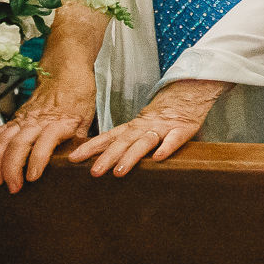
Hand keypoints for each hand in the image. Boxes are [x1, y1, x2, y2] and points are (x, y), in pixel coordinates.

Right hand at [0, 62, 97, 193]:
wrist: (65, 72)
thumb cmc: (78, 95)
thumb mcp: (87, 118)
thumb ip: (81, 141)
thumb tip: (81, 161)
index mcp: (59, 121)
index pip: (46, 140)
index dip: (38, 159)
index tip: (33, 176)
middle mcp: (38, 121)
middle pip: (19, 143)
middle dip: (12, 167)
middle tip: (13, 187)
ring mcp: (23, 120)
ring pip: (4, 140)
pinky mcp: (14, 120)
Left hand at [65, 78, 224, 178]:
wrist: (190, 91)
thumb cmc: (164, 113)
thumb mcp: (141, 123)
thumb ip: (126, 138)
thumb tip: (100, 158)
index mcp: (133, 126)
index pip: (108, 137)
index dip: (90, 147)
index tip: (73, 158)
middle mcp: (144, 126)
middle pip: (122, 142)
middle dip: (107, 157)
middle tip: (94, 172)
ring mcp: (163, 128)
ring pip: (144, 142)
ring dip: (130, 157)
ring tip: (118, 172)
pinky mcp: (183, 129)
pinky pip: (174, 139)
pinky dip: (166, 147)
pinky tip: (158, 158)